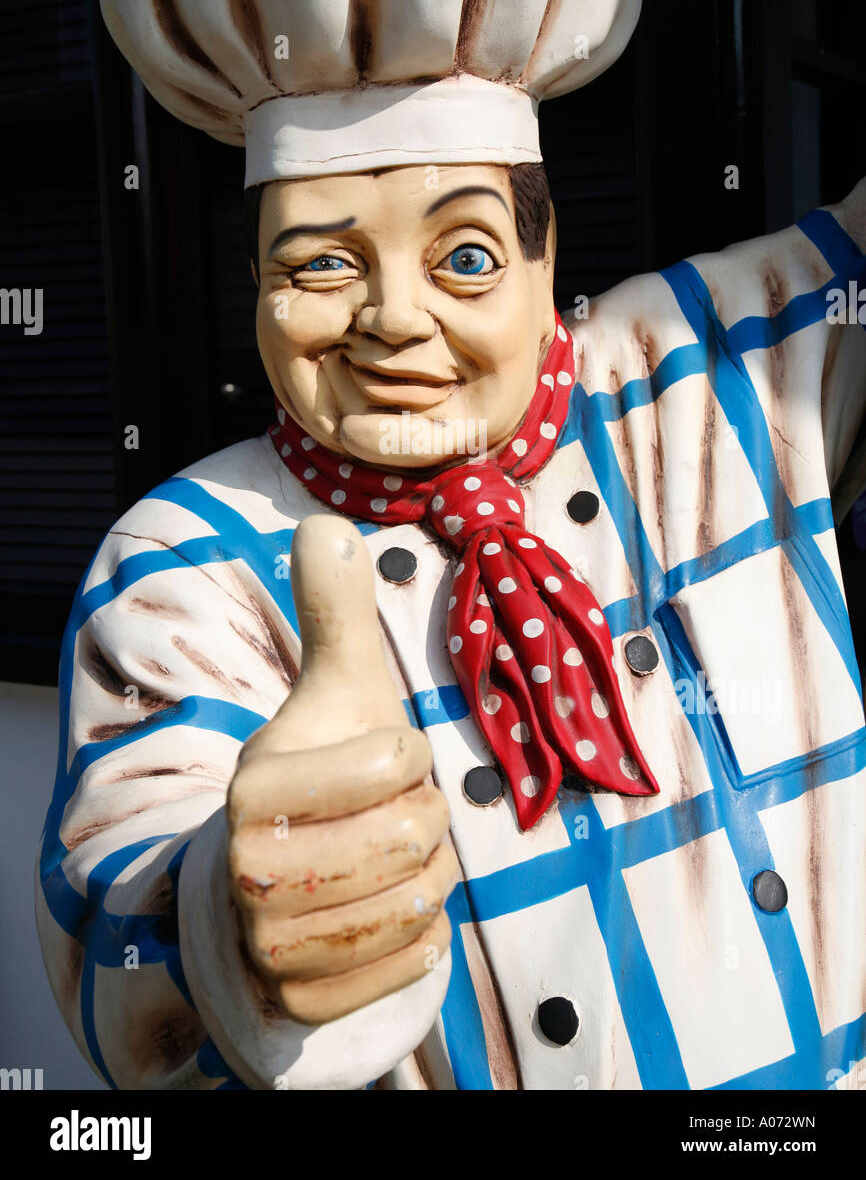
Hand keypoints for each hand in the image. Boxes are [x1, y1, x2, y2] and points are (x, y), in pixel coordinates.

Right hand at [226, 514, 457, 1024]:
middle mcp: (248, 870)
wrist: (277, 875)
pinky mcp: (298, 999)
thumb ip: (333, 611)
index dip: (410, 754)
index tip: (382, 759)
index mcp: (252, 784)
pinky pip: (408, 967)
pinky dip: (420, 938)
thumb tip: (327, 526)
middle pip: (411, 836)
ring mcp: (270, 943)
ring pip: (412, 903)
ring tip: (393, 858)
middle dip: (426, 820)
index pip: (394, 761)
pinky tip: (391, 910)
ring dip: (425, 878)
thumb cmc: (322, 771)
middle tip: (395, 813)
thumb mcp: (335, 686)